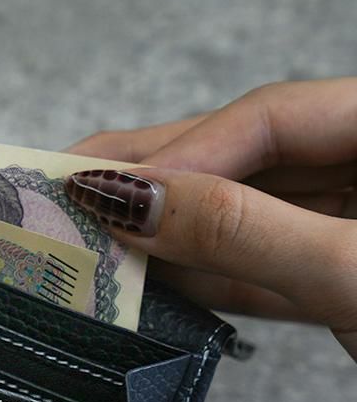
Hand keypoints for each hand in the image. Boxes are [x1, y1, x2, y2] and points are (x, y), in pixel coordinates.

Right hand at [63, 79, 356, 360]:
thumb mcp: (352, 270)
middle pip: (247, 157)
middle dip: (160, 185)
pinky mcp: (344, 287)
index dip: (180, 151)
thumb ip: (244, 231)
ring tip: (95, 245)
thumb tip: (133, 201)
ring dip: (171, 238)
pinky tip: (149, 285)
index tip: (104, 192)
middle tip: (72, 200)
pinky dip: (206, 281)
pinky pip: (263, 271)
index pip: (267, 114)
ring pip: (247, 218)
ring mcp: (356, 227)